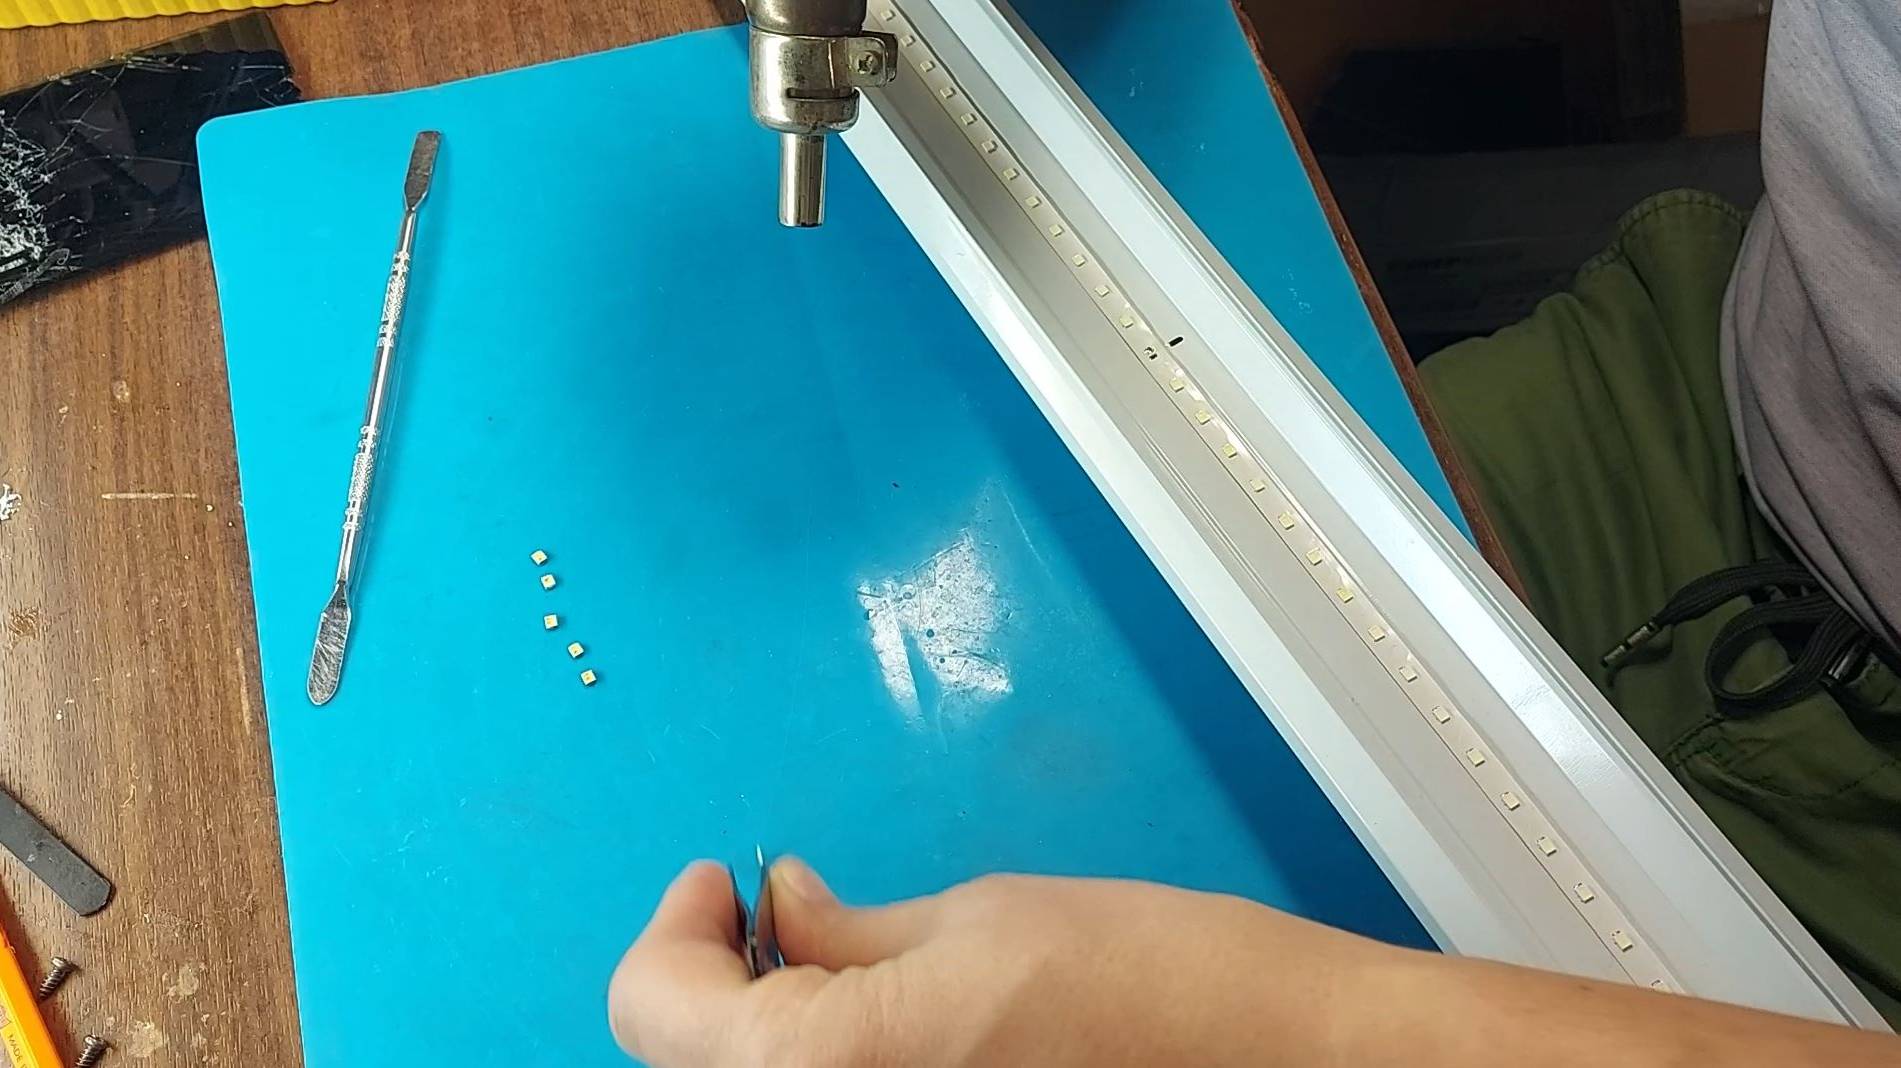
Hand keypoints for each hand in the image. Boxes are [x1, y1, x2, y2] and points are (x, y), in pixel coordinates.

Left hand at [605, 858, 1385, 1066]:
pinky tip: (877, 1015)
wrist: (1284, 1065)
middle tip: (765, 909)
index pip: (657, 1012)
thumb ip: (848, 932)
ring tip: (827, 955)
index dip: (674, 932)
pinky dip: (821, 1060)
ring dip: (761, 1028)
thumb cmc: (1159, 988)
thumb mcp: (978, 921)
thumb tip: (782, 909)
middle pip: (694, 1064)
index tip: (717, 882)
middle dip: (713, 981)